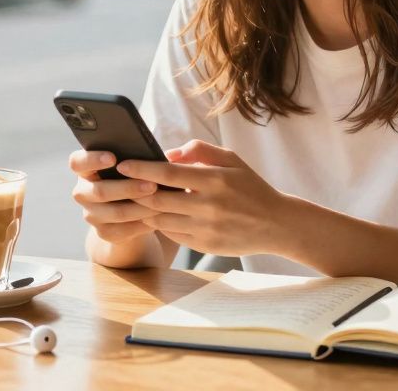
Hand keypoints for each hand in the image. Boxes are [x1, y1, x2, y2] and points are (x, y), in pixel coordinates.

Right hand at [68, 150, 160, 244]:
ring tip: (162, 201)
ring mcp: (91, 214)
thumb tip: (168, 155)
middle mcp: (83, 192)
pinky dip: (143, 224)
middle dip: (128, 188)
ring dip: (140, 207)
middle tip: (153, 184)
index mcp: (84, 169)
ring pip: (115, 213)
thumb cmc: (134, 175)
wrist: (131, 209)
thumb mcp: (132, 163)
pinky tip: (159, 217)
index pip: (77, 162)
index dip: (92, 159)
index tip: (113, 158)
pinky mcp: (104, 233)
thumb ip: (139, 156)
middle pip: (99, 191)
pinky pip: (123, 230)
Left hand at [118, 140, 290, 256]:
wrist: (276, 224)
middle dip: (135, 191)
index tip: (123, 164)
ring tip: (134, 199)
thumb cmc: (251, 187)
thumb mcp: (231, 160)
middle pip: (158, 200)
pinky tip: (156, 215)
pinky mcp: (205, 246)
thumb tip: (168, 155)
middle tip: (120, 184)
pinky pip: (172, 234)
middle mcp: (209, 206)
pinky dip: (160, 224)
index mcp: (215, 180)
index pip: (168, 174)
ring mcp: (206, 229)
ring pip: (161, 220)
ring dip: (144, 210)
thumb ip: (199, 151)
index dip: (141, 169)